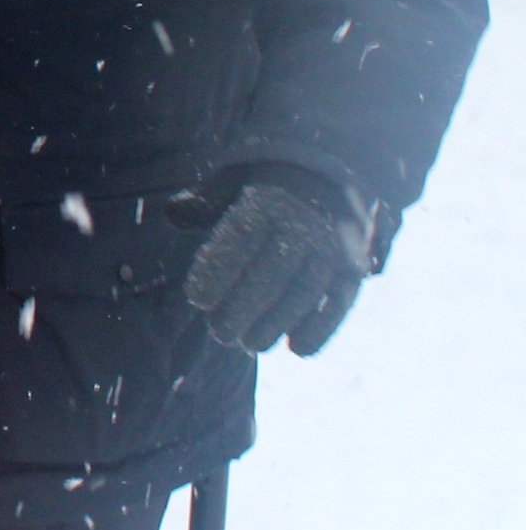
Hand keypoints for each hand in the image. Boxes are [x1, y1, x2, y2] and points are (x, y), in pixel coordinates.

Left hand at [181, 170, 374, 356]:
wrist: (329, 179)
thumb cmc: (265, 190)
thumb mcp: (233, 182)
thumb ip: (204, 201)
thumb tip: (174, 213)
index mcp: (269, 200)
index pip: (240, 237)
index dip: (218, 271)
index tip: (197, 300)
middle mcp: (305, 223)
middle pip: (271, 272)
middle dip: (243, 308)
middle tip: (220, 333)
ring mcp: (333, 247)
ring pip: (303, 291)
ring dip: (276, 323)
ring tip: (250, 345)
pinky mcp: (355, 267)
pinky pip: (340, 301)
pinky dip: (321, 328)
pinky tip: (297, 349)